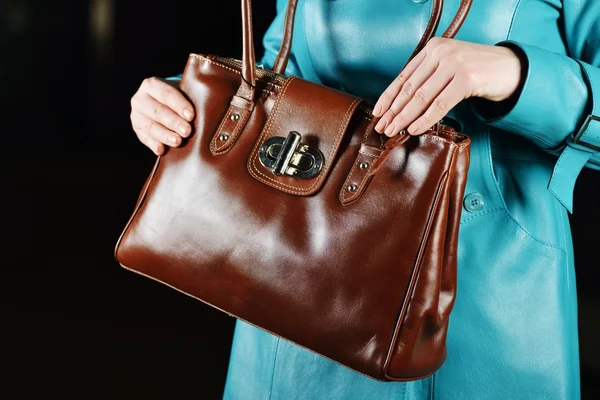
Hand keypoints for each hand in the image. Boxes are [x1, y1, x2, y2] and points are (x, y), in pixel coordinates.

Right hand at [130, 77, 194, 154]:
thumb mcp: (181, 91)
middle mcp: (140, 99)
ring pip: (150, 126)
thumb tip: (205, 108)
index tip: (191, 116)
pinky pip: (144, 138)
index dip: (179, 105)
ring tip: (177, 142)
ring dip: (164, 135)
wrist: (162, 104)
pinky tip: (162, 150)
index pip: (166, 94)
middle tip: (187, 131)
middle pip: (158, 111)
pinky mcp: (137, 129)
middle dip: (174, 122)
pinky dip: (153, 144)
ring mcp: (136, 115)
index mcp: (151, 85)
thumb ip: (189, 96)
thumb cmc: (177, 98)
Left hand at [373, 38, 521, 135]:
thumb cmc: (478, 71)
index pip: (404, 76)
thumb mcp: (449, 67)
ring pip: (421, 97)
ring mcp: (454, 64)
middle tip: (382, 127)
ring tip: (394, 131)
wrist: (512, 69)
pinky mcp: (466, 79)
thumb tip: (402, 104)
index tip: (378, 113)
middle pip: (410, 88)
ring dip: (405, 117)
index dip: (389, 97)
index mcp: (433, 48)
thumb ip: (428, 77)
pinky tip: (414, 129)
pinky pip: (440, 105)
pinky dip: (425, 119)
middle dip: (394, 111)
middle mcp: (441, 52)